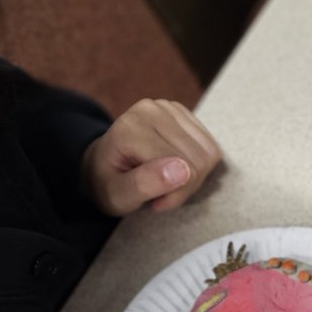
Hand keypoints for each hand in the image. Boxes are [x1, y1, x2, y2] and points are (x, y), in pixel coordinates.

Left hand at [80, 98, 222, 216]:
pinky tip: (176, 168)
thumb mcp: (117, 196)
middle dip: (185, 186)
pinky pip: (209, 146)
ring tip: (168, 182)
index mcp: (131, 129)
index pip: (182, 168)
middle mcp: (150, 110)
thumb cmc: (109, 184)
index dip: (175, 195)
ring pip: (208, 153)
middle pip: (199, 160)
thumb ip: (144, 184)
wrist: (101, 165)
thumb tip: (183, 170)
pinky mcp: (180, 112)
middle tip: (162, 195)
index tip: (155, 204)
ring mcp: (168, 107)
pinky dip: (198, 164)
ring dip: (193, 177)